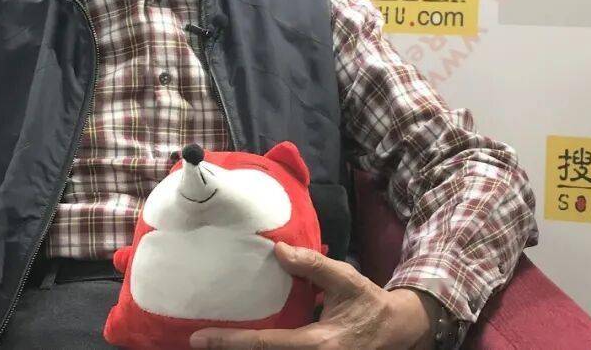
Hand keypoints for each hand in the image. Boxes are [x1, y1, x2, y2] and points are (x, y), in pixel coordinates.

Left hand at [189, 241, 435, 349]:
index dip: (231, 342)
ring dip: (241, 349)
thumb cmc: (369, 303)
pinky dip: (257, 347)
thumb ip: (314, 266)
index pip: (267, 344)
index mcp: (319, 344)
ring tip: (209, 341)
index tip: (200, 339)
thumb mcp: (346, 280)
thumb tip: (278, 251)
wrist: (395, 330)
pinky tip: (236, 340)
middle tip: (195, 341)